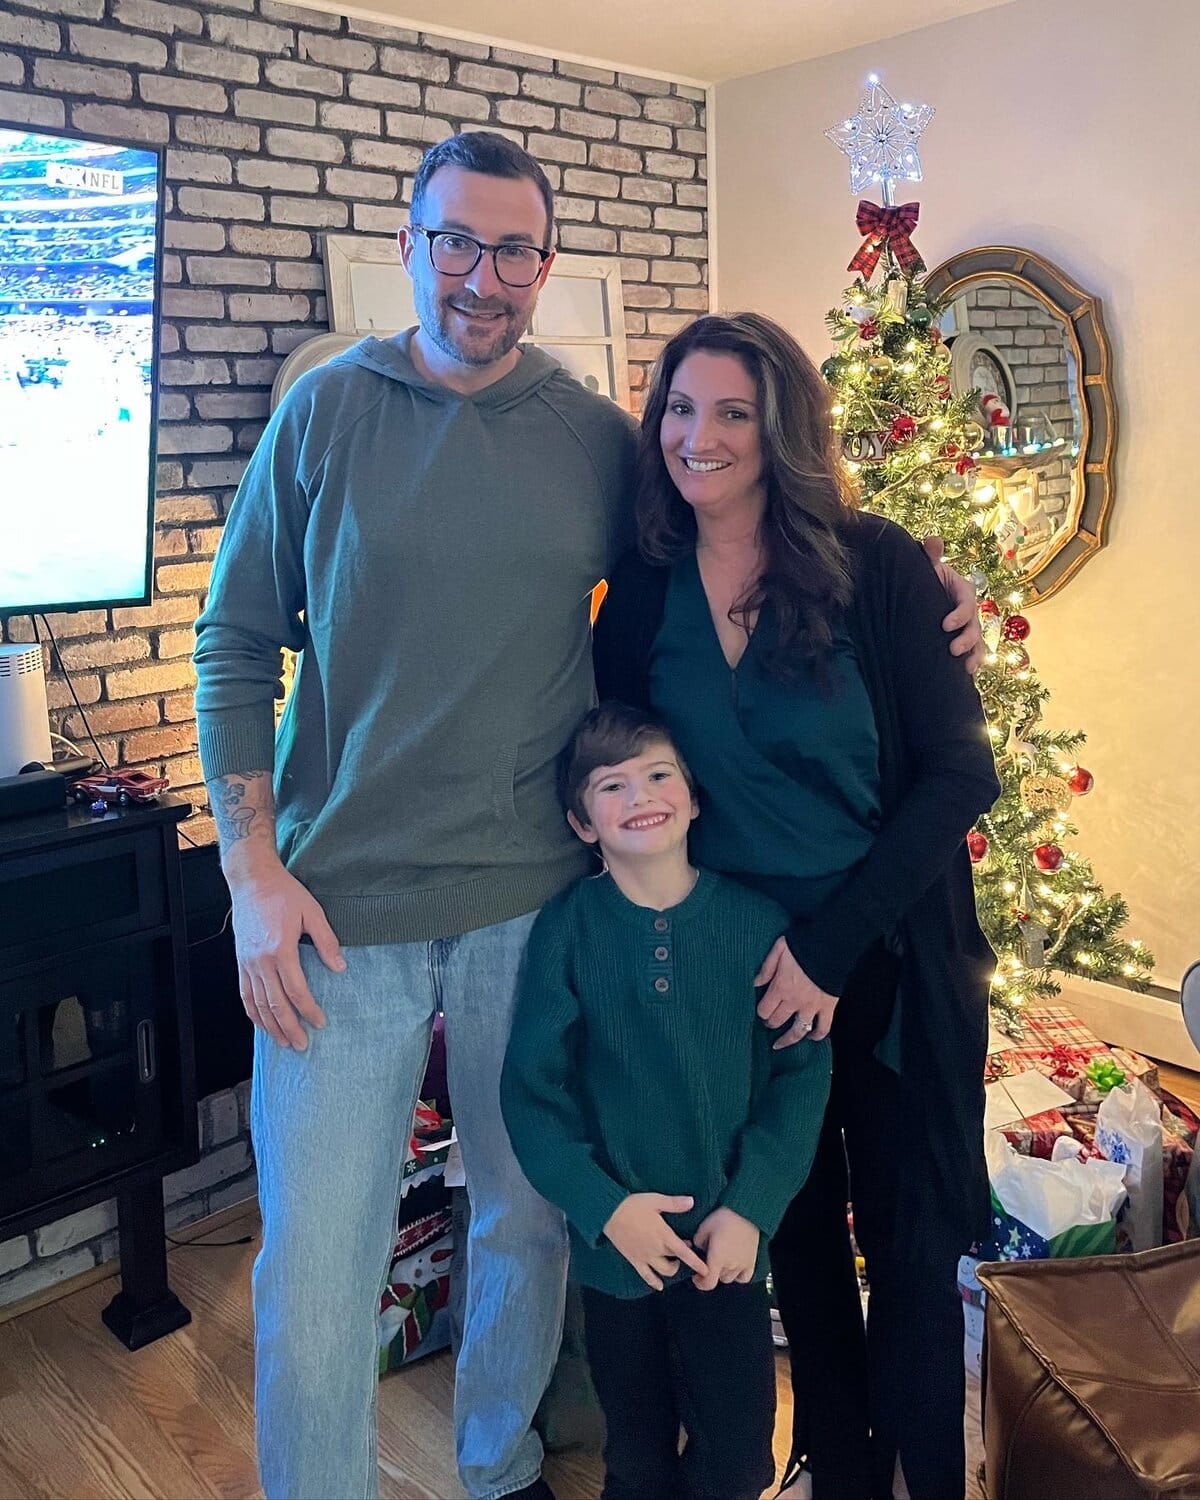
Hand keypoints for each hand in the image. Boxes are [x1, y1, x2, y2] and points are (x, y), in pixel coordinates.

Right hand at [229, 863, 344, 1049]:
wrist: (252, 880)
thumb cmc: (283, 893)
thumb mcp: (312, 912)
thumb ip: (326, 941)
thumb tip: (340, 967)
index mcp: (280, 950)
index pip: (296, 991)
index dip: (309, 1010)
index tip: (320, 1022)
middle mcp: (260, 961)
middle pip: (275, 1004)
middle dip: (289, 1027)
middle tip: (302, 1045)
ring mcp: (247, 963)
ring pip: (257, 1004)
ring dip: (270, 1026)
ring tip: (283, 1041)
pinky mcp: (240, 961)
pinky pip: (244, 994)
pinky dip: (253, 1012)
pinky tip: (262, 1023)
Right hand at [603, 1193, 708, 1291]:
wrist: (608, 1213)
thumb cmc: (633, 1205)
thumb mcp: (655, 1200)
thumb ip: (674, 1204)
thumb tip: (692, 1201)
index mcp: (663, 1235)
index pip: (684, 1253)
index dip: (696, 1262)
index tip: (706, 1270)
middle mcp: (656, 1250)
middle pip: (674, 1264)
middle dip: (682, 1261)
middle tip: (683, 1250)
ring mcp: (644, 1257)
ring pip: (662, 1272)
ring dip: (670, 1270)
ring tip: (672, 1263)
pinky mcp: (634, 1260)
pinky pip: (645, 1275)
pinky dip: (653, 1282)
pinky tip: (658, 1286)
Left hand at [692, 1207, 758, 1291]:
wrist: (746, 1211)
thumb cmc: (724, 1217)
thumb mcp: (704, 1227)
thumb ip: (698, 1241)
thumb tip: (697, 1248)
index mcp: (718, 1258)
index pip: (709, 1283)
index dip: (700, 1283)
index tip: (697, 1277)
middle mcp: (731, 1265)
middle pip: (718, 1278)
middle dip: (711, 1272)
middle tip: (709, 1260)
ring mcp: (743, 1264)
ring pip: (730, 1278)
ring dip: (723, 1272)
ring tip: (721, 1260)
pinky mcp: (752, 1261)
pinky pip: (744, 1277)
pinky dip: (738, 1275)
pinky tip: (734, 1266)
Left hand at [755, 936, 837, 1045]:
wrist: (832, 946)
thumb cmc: (804, 945)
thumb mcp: (779, 949)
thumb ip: (766, 968)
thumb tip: (755, 983)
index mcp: (781, 987)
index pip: (764, 1010)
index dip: (761, 1011)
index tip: (762, 1009)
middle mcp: (794, 1001)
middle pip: (777, 1021)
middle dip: (770, 1023)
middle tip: (769, 1022)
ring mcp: (812, 1007)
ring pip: (798, 1031)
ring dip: (788, 1039)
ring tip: (781, 1043)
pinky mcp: (828, 1008)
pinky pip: (823, 1028)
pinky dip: (817, 1035)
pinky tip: (811, 1037)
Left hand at [923, 535, 984, 675]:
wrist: (916, 592)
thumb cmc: (921, 577)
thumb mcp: (924, 565)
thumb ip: (929, 554)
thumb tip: (933, 540)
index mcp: (962, 589)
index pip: (967, 601)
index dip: (960, 614)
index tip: (945, 625)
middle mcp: (968, 609)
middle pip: (975, 625)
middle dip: (967, 639)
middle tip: (953, 650)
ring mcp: (966, 626)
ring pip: (977, 642)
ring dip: (975, 655)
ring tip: (967, 668)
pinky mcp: (960, 639)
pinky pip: (971, 653)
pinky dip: (971, 664)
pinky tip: (967, 677)